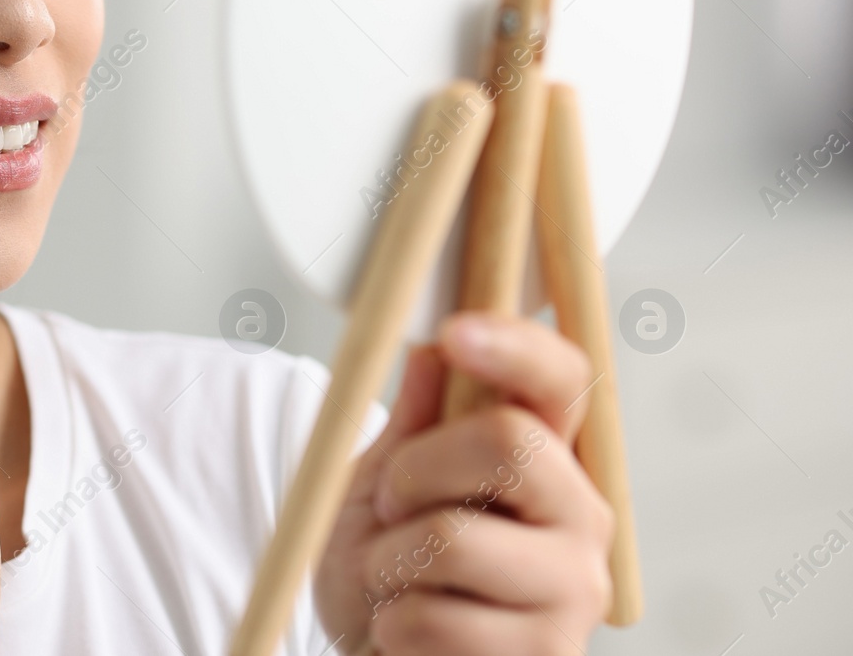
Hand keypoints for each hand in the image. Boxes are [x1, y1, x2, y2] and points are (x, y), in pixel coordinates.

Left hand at [317, 313, 613, 654]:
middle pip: (511, 443)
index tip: (455, 332)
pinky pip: (437, 620)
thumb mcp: (380, 484)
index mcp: (547, 455)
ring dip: (389, 560)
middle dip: (416, 469)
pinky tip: (404, 632)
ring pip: (454, 539)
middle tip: (390, 507)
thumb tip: (433, 349)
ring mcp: (574, 590)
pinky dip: (394, 623)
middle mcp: (579, 514)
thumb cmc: (385, 568)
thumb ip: (414, 423)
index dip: (517, 346)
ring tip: (393, 580)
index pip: (564, 379)